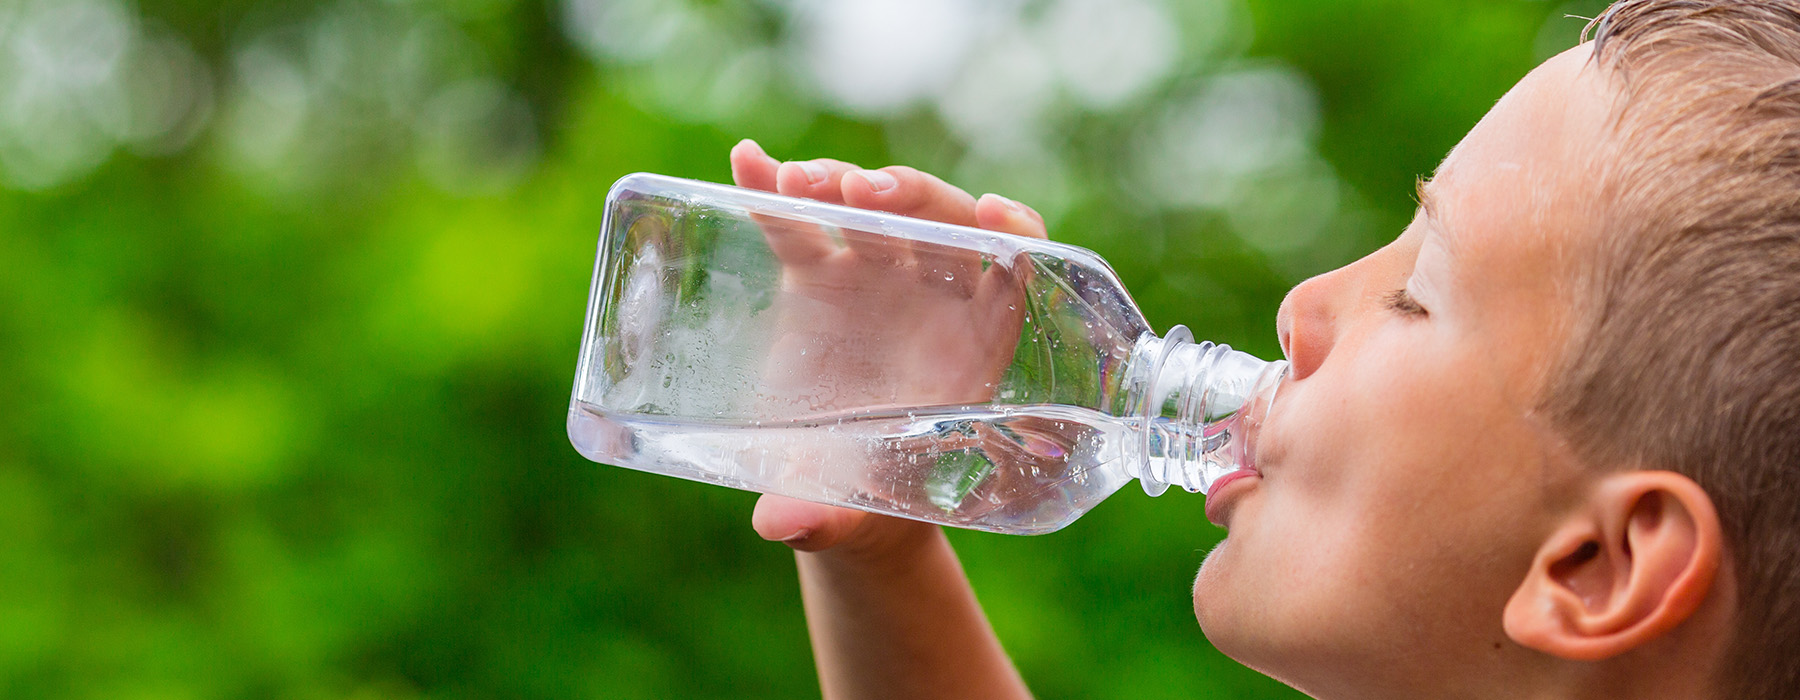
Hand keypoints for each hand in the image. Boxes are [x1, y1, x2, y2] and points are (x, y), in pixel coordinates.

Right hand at [728, 139, 1047, 556]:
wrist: (835, 491)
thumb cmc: (873, 502)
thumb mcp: (855, 511)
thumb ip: (827, 517)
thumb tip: (781, 527)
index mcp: (974, 343)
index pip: (1016, 270)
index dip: (1016, 236)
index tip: (997, 216)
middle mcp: (932, 297)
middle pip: (939, 222)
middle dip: (909, 197)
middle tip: (863, 196)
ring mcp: (873, 277)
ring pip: (870, 209)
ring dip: (842, 183)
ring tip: (801, 184)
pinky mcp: (817, 274)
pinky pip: (801, 223)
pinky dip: (775, 190)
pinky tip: (747, 160)